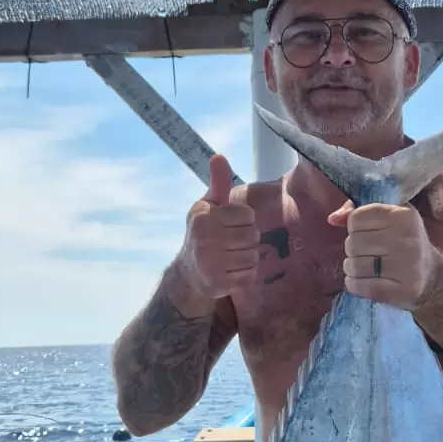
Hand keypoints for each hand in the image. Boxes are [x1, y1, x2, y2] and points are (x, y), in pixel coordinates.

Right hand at [175, 155, 258, 299]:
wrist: (190, 271)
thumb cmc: (205, 230)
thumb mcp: (209, 205)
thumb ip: (219, 183)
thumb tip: (219, 156)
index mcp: (203, 219)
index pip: (247, 215)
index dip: (244, 219)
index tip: (231, 222)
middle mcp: (204, 241)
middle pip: (253, 236)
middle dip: (248, 238)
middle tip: (234, 240)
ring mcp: (210, 265)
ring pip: (253, 257)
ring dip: (248, 256)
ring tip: (233, 254)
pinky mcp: (218, 285)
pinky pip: (249, 276)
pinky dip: (246, 274)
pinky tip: (232, 270)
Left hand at [329, 200, 439, 308]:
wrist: (433, 280)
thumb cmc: (404, 244)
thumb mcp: (389, 219)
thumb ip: (359, 211)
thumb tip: (332, 219)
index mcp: (404, 215)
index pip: (357, 217)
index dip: (355, 228)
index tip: (368, 234)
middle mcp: (408, 238)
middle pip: (353, 242)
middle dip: (353, 250)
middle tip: (366, 254)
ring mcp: (407, 266)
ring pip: (354, 265)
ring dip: (351, 268)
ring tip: (363, 268)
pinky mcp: (403, 290)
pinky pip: (360, 286)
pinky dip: (353, 284)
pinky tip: (362, 282)